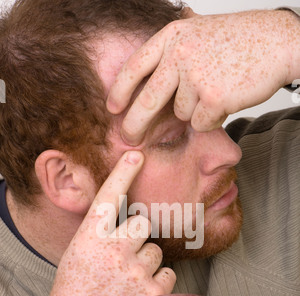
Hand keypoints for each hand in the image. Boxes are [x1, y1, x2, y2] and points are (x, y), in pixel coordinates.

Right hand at [40, 151, 175, 295]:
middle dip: (137, 237)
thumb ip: (100, 237)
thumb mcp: (78, 258)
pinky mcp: (153, 292)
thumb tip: (125, 226)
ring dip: (145, 262)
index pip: (110, 197)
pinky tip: (137, 293)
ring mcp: (135, 271)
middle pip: (142, 224)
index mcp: (89, 238)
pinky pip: (166, 273)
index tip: (136, 156)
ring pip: (155, 251)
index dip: (124, 173)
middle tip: (122, 258)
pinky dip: (156, 281)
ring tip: (126, 281)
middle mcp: (113, 250)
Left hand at [107, 9, 295, 144]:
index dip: (120, 91)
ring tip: (218, 91)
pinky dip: (213, 119)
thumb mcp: (199, 32)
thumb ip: (174, 49)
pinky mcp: (212, 98)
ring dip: (197, 111)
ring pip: (182, 114)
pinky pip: (201, 123)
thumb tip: (150, 68)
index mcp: (172, 37)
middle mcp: (179, 54)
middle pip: (147, 100)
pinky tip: (227, 100)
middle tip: (129, 139)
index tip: (112, 108)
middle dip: (134, 125)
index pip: (134, 67)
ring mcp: (195, 76)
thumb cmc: (242, 40)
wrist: (278, 43)